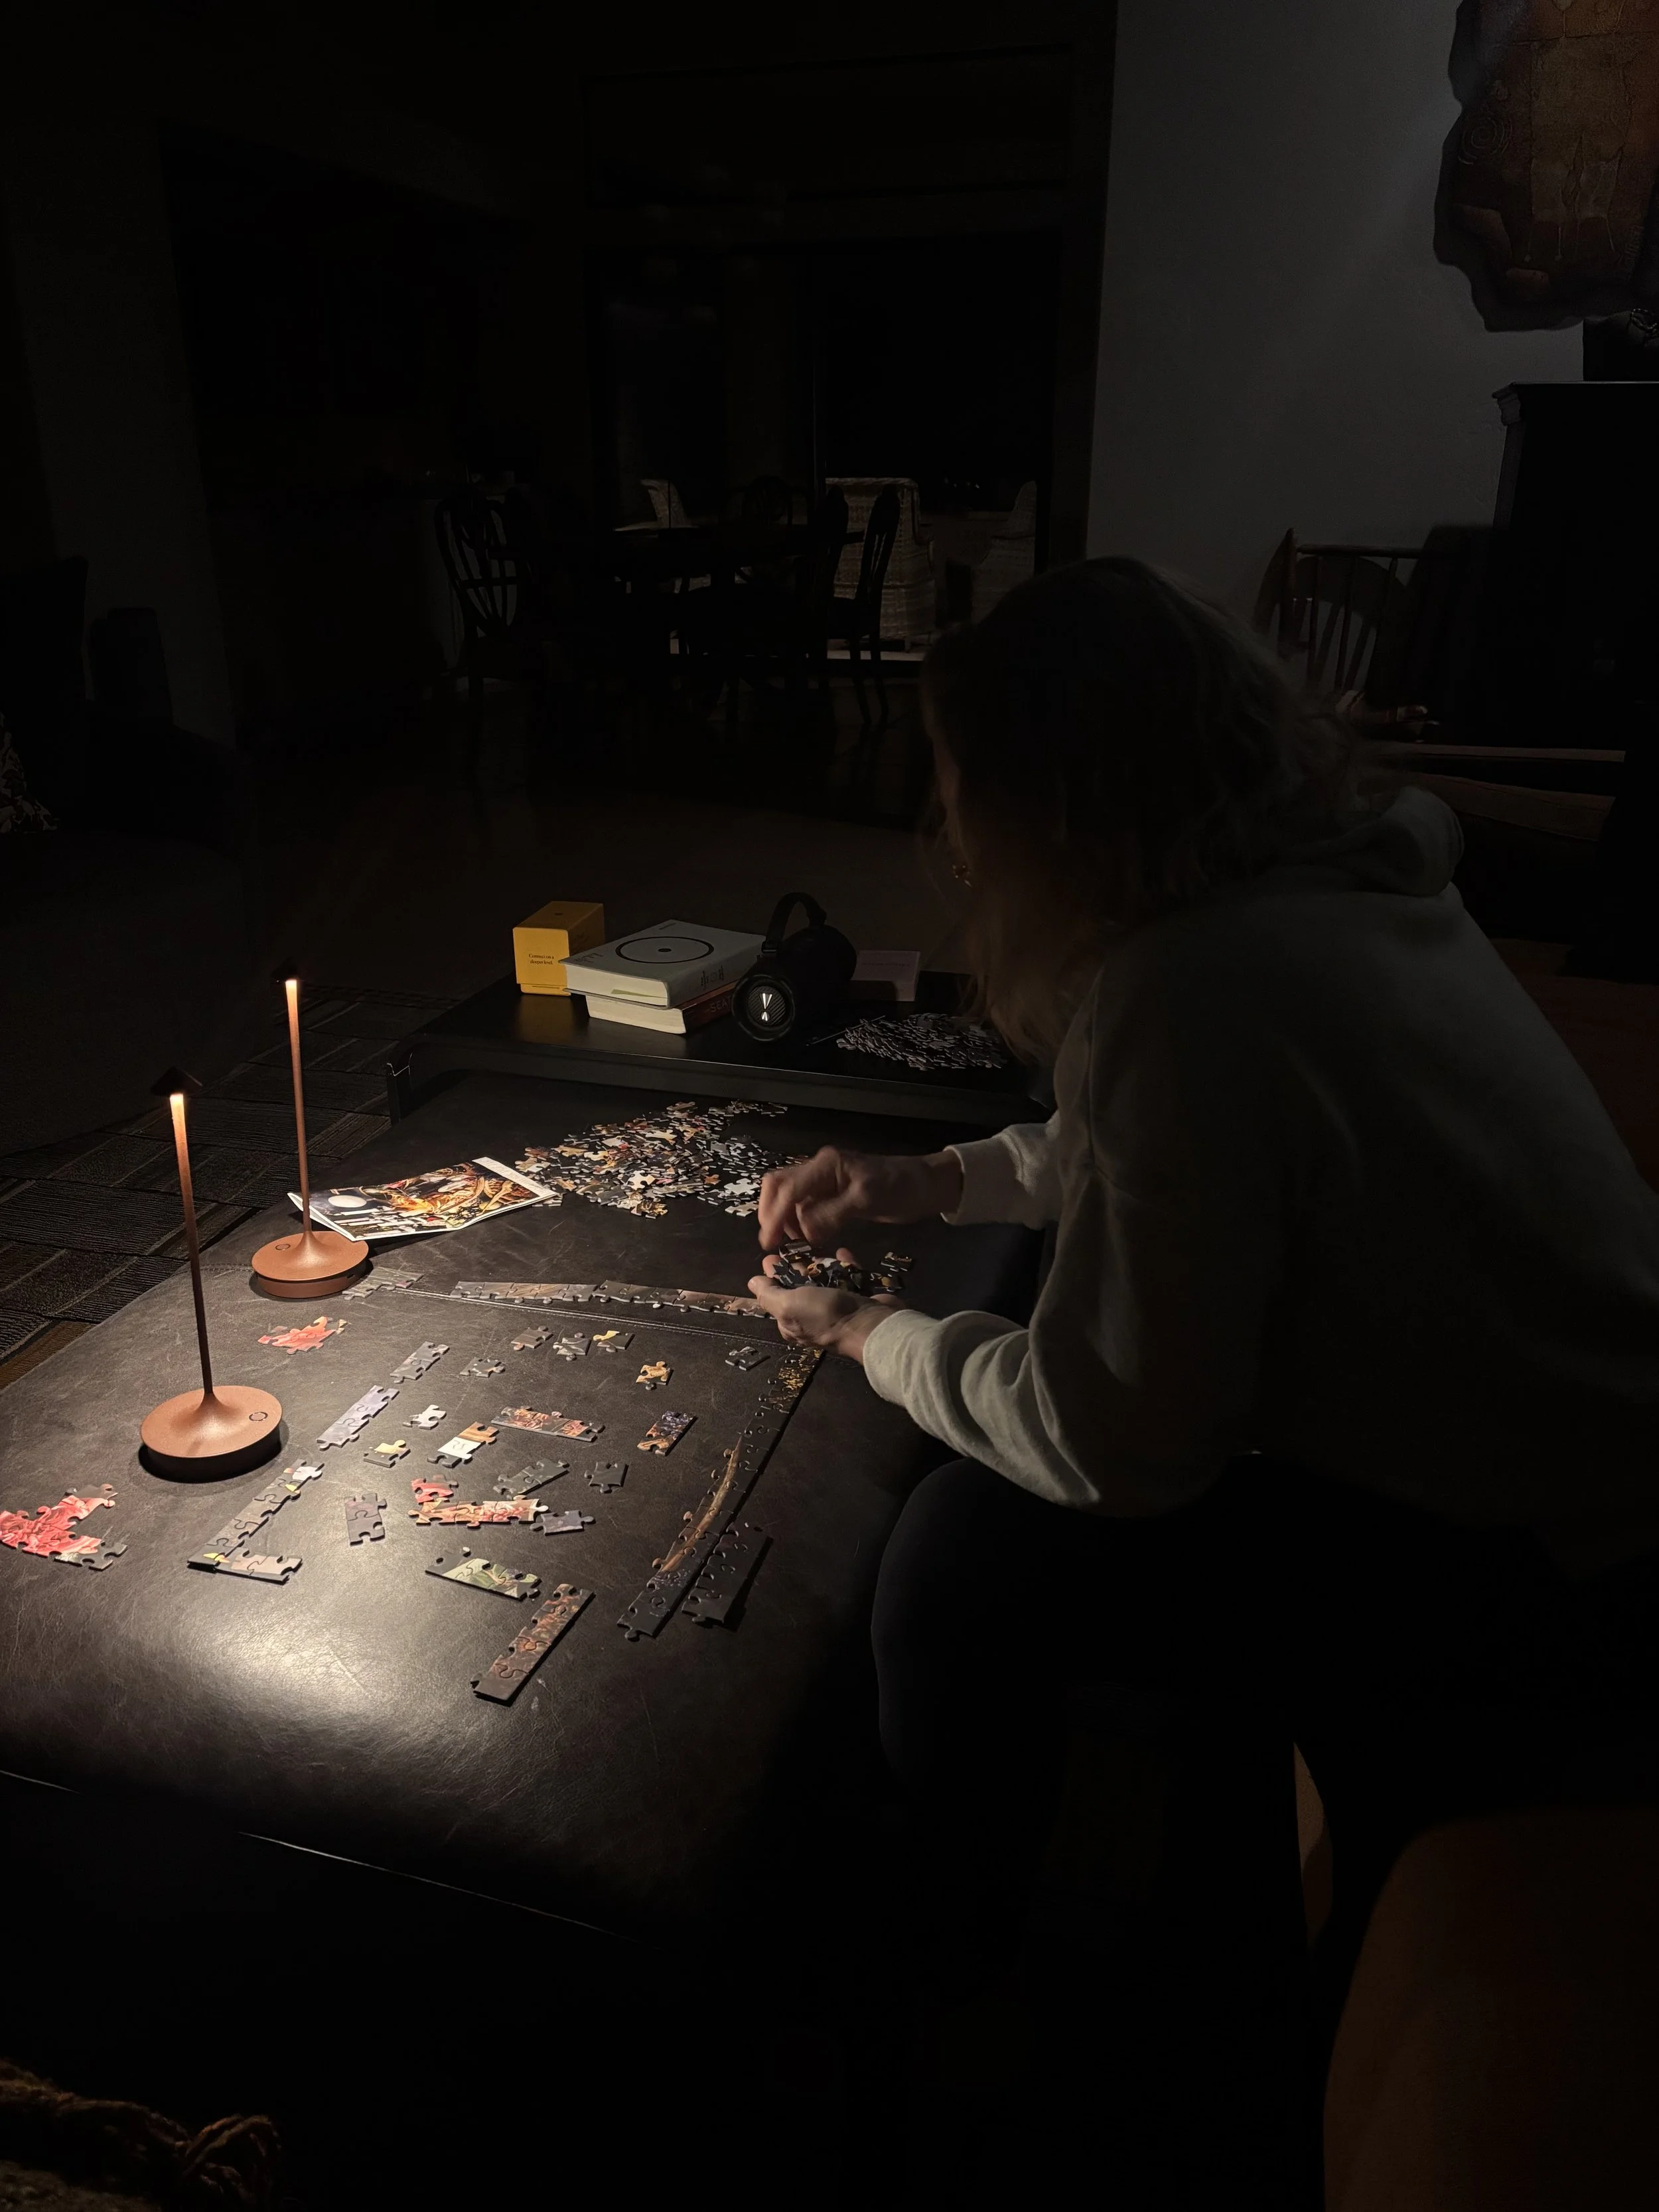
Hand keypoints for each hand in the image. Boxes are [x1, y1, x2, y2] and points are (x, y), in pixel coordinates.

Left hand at [748, 1247, 905, 1363]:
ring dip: (822, 1264)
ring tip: (818, 1247)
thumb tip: (751, 1283)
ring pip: (825, 1281)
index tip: (771, 1256)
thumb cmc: (825, 1314)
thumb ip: (768, 1294)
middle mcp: (812, 1317)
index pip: (777, 1296)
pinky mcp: (858, 1298)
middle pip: (800, 1287)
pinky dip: (845, 1265)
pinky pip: (849, 1277)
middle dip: (796, 1266)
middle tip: (793, 1245)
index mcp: (792, 1322)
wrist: (871, 1324)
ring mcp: (837, 1308)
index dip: (772, 1276)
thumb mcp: (788, 1305)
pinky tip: (842, 1252)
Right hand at [757, 1146, 962, 1249]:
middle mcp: (820, 1169)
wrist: (925, 1185)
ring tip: (791, 1244)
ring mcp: (825, 1181)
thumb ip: (832, 1213)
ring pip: (789, 1196)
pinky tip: (806, 1237)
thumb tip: (803, 1230)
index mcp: (826, 1165)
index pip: (788, 1188)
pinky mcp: (833, 1194)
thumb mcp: (867, 1200)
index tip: (768, 1241)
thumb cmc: (900, 1188)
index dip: (774, 1215)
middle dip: (771, 1213)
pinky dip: (798, 1221)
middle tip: (772, 1243)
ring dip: (784, 1219)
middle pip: (779, 1185)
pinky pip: (805, 1205)